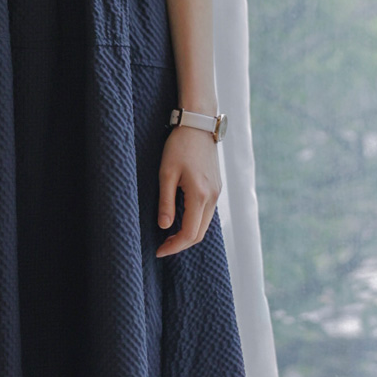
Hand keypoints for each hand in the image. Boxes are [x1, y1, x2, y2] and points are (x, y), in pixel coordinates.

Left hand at [155, 125, 220, 256]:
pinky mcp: (216, 188)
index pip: (190, 233)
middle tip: (162, 247)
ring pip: (205, 225)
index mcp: (200, 195)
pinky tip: (180, 221)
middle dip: (181, 244)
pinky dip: (194, 223)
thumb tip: (165, 227)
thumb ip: (166, 202)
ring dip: (188, 234)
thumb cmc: (179, 146)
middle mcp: (212, 197)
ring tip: (168, 236)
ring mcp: (217, 193)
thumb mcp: (166, 173)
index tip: (159, 251)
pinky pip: (207, 214)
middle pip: (200, 234)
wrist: (198, 125)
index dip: (174, 246)